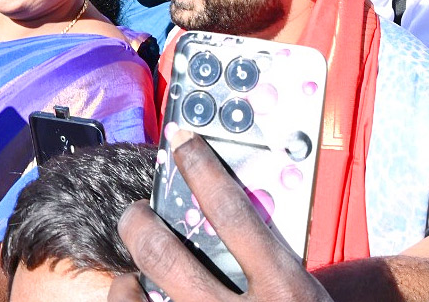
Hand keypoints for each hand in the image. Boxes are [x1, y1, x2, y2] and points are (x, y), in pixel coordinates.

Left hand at [109, 131, 332, 301]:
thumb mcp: (301, 295)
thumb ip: (265, 261)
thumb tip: (214, 215)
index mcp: (285, 292)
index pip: (235, 215)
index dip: (202, 171)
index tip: (181, 142)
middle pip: (169, 258)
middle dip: (140, 225)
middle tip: (135, 213)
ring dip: (127, 281)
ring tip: (130, 272)